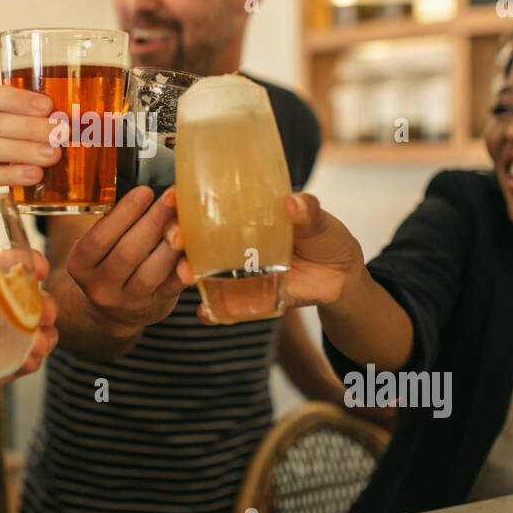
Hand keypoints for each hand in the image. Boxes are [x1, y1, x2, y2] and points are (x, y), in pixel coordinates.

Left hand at [0, 252, 57, 437]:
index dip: (18, 262)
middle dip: (41, 300)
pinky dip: (30, 361)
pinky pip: (13, 366)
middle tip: (47, 308)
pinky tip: (33, 360)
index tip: (36, 264)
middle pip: (16, 301)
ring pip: (23, 333)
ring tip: (45, 338)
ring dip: (43, 332)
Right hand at [64, 185, 184, 335]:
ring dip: (170, 244)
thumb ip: (115, 222)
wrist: (113, 308)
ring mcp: (128, 300)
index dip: (124, 214)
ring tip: (183, 220)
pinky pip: (171, 288)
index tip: (145, 191)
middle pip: (128, 253)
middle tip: (172, 197)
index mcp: (80, 264)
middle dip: (153, 221)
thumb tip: (145, 192)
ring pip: (150, 273)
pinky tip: (192, 254)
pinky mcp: (154, 306)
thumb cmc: (108, 260)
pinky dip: (183, 271)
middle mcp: (100, 285)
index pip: (100, 238)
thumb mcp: (97, 244)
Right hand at [167, 191, 363, 320]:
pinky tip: (206, 313)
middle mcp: (234, 240)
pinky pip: (224, 304)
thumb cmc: (326, 239)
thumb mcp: (319, 219)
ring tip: (186, 276)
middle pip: (194, 237)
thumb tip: (293, 203)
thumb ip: (308, 210)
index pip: (207, 203)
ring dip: (187, 272)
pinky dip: (212, 310)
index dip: (182, 201)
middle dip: (175, 237)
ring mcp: (238, 269)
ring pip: (202, 269)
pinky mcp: (248, 295)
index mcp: (245, 213)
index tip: (171, 199)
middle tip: (176, 239)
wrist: (341, 278)